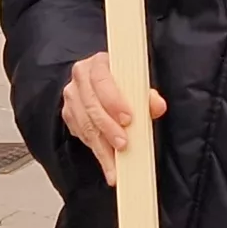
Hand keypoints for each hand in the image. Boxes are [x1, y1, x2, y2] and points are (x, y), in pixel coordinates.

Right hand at [59, 51, 166, 180]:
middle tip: (124, 145)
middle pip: (92, 106)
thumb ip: (149, 95)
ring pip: (85, 124)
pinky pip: (81, 134)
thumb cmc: (122, 83)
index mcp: (99, 63)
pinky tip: (108, 161)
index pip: (102, 81)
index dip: (114, 102)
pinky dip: (96, 149)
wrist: (103, 84)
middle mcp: (81, 77)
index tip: (128, 120)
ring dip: (102, 146)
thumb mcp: (138, 84)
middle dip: (109, 129)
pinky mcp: (69, 114)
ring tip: (116, 164)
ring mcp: (72, 96)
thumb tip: (157, 105)